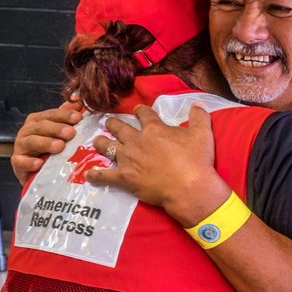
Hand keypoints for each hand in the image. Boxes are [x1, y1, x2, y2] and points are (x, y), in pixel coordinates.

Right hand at [11, 100, 82, 184]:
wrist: (39, 172)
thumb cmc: (51, 149)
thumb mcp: (60, 131)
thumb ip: (67, 115)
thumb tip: (78, 98)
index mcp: (38, 121)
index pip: (51, 115)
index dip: (64, 115)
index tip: (78, 118)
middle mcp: (28, 131)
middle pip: (42, 126)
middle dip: (56, 128)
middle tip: (71, 133)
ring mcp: (21, 146)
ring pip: (31, 142)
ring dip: (45, 143)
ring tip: (59, 146)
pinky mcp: (17, 162)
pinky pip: (21, 161)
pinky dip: (29, 162)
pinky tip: (39, 163)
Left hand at [85, 105, 230, 226]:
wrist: (189, 187)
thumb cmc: (197, 160)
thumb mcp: (203, 134)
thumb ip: (200, 117)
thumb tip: (198, 103)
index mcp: (154, 129)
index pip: (143, 114)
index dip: (140, 111)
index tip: (138, 110)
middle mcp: (136, 141)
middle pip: (119, 128)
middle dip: (113, 124)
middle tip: (109, 122)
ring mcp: (127, 159)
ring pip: (106, 147)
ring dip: (100, 143)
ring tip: (96, 141)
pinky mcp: (124, 178)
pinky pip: (105, 175)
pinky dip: (96, 175)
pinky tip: (89, 174)